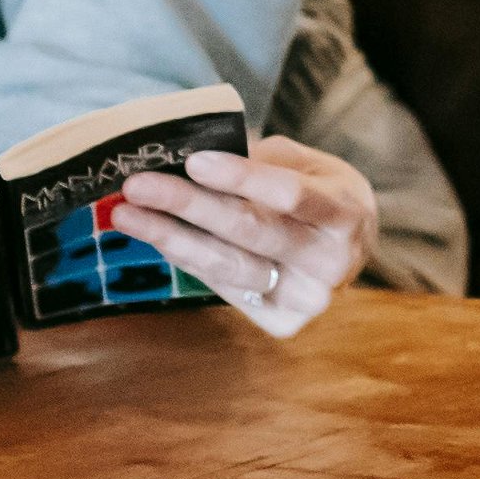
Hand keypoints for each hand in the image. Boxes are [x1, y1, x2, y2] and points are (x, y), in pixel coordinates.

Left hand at [112, 136, 377, 338]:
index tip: (192, 159)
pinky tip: (157, 235)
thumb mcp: (307, 163)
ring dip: (171, 237)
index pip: (287, 193)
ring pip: (228, 266)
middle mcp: (330, 261)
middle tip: (137, 185)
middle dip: (186, 205)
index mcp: (344, 211)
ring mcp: (306, 299)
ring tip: (126, 214)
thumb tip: (193, 156)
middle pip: (248, 231)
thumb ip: (261, 160)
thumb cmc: (321, 191)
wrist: (352, 247)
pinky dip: (187, 258)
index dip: (239, 177)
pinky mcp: (282, 322)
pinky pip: (224, 286)